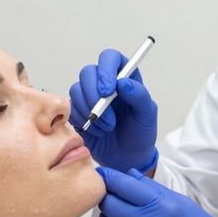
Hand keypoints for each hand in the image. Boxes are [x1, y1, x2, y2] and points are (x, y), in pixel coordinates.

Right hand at [69, 49, 157, 173]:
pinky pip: (71, 108)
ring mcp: (89, 96)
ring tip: (107, 127)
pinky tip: (97, 131)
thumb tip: (124, 82)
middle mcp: (105, 82)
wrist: (127, 158)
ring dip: (90, 111)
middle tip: (104, 113)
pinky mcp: (78, 111)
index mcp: (124, 77)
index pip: (110, 58)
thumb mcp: (147, 115)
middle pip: (88, 72)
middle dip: (94, 94)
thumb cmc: (140, 134)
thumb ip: (139, 96)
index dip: (106, 69)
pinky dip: (82, 120)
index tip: (108, 90)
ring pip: (76, 90)